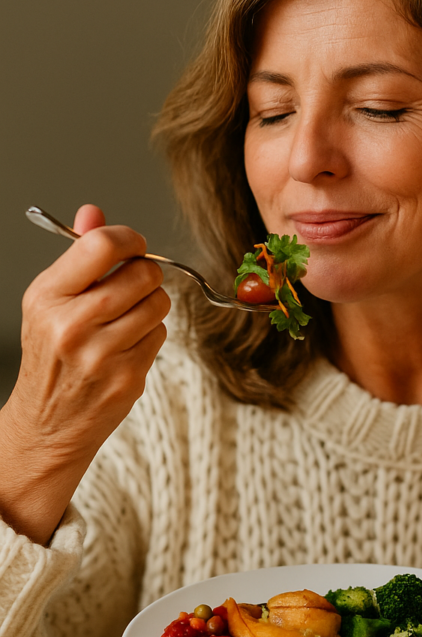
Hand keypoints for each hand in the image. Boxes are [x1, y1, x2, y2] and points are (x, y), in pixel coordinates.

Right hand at [0, 204, 169, 543]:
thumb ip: (76, 256)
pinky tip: (127, 346)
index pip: (101, 245)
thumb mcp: (49, 302)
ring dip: (151, 306)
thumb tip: (93, 213)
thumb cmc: (51, 356)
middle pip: (141, 274)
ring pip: (158, 304)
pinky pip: (160, 335)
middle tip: (134, 285)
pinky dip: (151, 335)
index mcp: (48, 297)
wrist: (46, 424)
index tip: (133, 246)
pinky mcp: (127, 378)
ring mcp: (101, 354)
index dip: (129, 239)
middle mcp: (72, 324)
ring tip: (127, 318)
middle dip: (146, 274)